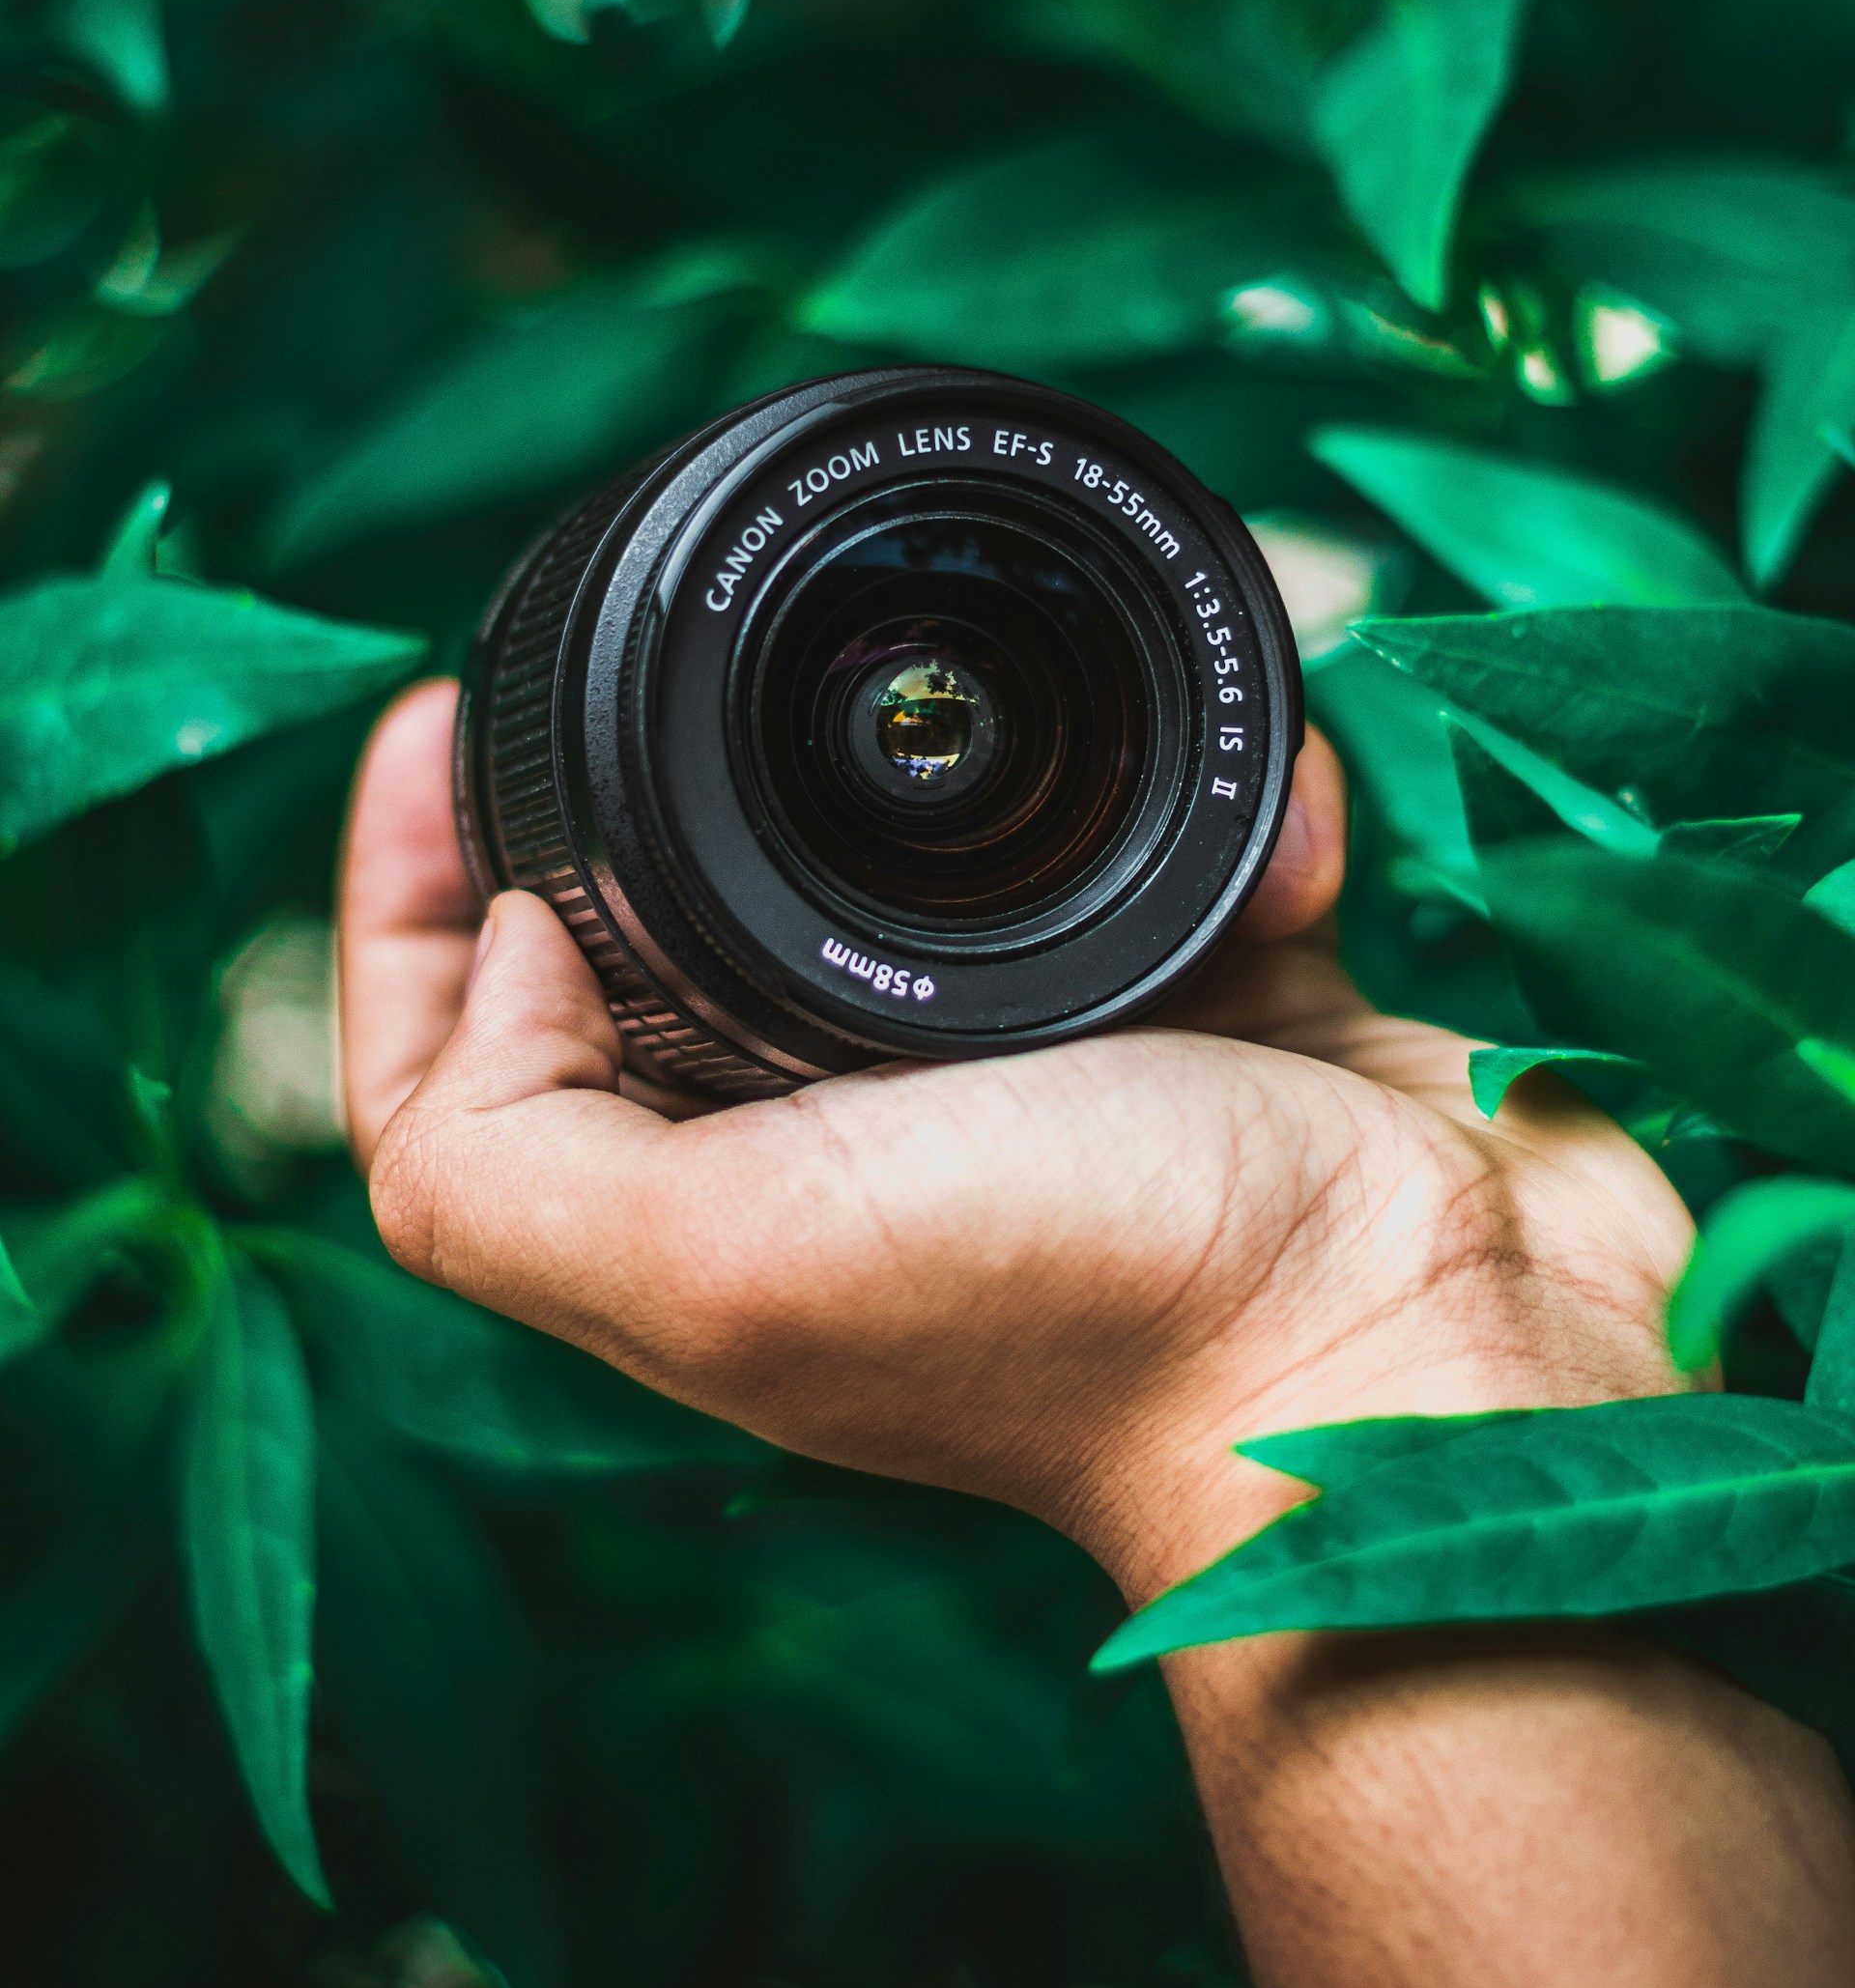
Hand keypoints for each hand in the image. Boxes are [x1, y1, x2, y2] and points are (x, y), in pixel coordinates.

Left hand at [339, 679, 1690, 1597]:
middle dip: (638, 785)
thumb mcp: (728, 1266)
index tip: (434, 712)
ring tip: (987, 663)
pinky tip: (1253, 806)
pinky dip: (1198, 809)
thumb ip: (514, 1147)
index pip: (466, 1056)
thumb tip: (508, 932)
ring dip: (950, 768)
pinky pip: (1156, 864)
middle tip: (649, 638)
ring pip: (916, 877)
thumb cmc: (1097, 1311)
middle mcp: (846, 1146)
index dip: (403, 890)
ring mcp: (1026, 1080)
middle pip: (666, 944)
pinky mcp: (1204, 1021)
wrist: (1429, 1349)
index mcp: (711, 1205)